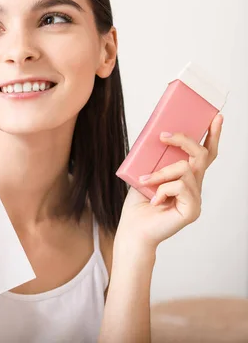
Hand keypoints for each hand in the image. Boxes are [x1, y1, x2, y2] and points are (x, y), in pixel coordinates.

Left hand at [116, 114, 223, 252]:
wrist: (133, 231)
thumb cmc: (137, 206)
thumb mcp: (145, 175)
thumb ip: (155, 161)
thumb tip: (157, 136)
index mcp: (186, 179)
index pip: (204, 155)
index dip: (212, 136)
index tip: (215, 117)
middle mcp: (194, 187)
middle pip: (201, 155)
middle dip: (184, 140)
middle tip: (163, 136)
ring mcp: (195, 199)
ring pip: (185, 168)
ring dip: (161, 173)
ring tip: (146, 182)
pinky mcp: (192, 210)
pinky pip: (180, 186)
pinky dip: (162, 189)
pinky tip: (155, 201)